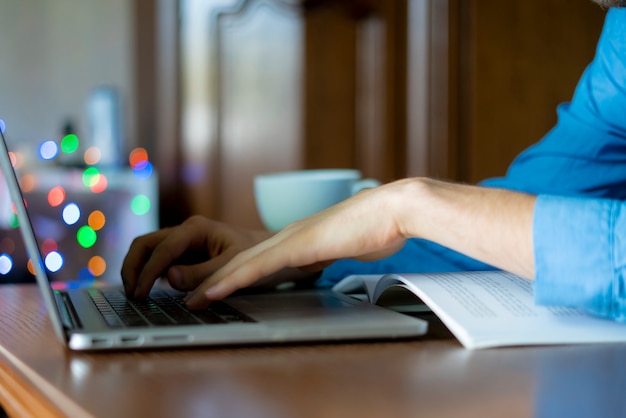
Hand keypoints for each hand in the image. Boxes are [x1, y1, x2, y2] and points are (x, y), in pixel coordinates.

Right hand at [121, 215, 301, 298]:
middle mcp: (186, 230)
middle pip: (146, 243)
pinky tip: (148, 291)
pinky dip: (149, 273)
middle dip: (134, 267)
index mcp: (197, 228)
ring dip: (138, 270)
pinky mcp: (183, 253)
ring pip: (148, 250)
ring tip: (136, 294)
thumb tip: (171, 277)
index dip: (149, 272)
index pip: (164, 249)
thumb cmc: (257, 256)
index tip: (141, 293)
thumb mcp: (234, 266)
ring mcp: (183, 241)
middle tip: (132, 294)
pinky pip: (159, 260)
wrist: (270, 251)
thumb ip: (203, 273)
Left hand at [181, 177, 536, 308]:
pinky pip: (260, 266)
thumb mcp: (345, 245)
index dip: (232, 273)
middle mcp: (289, 236)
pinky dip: (235, 279)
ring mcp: (293, 238)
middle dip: (213, 278)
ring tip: (191, 298)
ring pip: (243, 263)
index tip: (213, 288)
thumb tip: (326, 258)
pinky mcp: (300, 245)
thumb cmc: (376, 227)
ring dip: (215, 282)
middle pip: (242, 260)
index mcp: (298, 238)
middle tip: (188, 295)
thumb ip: (330, 252)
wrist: (392, 208)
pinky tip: (217, 290)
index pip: (257, 259)